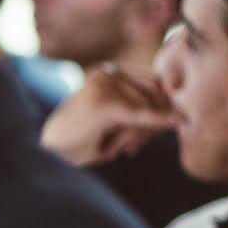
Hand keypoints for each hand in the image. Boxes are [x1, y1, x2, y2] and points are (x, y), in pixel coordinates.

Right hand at [40, 64, 177, 166]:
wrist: (47, 154)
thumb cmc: (80, 142)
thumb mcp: (115, 123)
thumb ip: (142, 113)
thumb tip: (180, 112)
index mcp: (107, 73)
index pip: (152, 83)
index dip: (162, 106)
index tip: (160, 127)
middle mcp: (107, 73)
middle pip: (154, 92)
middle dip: (155, 119)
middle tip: (135, 147)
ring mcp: (104, 86)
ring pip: (148, 107)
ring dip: (142, 132)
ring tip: (122, 149)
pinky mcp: (104, 103)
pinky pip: (140, 115)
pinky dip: (159, 121)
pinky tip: (178, 122)